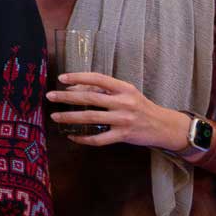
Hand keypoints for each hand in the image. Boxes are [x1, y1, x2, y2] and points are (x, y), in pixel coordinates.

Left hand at [46, 72, 190, 150]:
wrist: (164, 126)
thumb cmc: (141, 107)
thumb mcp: (127, 93)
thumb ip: (105, 90)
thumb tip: (76, 89)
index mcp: (124, 88)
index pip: (98, 78)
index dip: (79, 77)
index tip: (61, 78)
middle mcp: (124, 102)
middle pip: (90, 97)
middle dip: (67, 97)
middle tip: (50, 96)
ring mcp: (124, 119)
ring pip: (91, 117)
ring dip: (70, 117)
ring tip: (55, 117)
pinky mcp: (124, 135)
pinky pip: (99, 138)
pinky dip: (83, 138)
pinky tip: (72, 136)